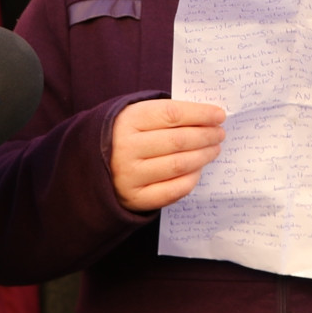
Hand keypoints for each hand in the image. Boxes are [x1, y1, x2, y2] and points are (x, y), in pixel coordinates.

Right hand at [110, 99, 225, 212]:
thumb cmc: (126, 135)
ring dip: (203, 156)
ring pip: (178, 165)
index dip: (200, 114)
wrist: (91, 166)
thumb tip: (209, 117)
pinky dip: (191, 179)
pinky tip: (198, 170)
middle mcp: (126, 148)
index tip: (219, 115)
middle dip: (206, 136)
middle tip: (220, 134)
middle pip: (178, 140)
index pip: (172, 114)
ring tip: (214, 149)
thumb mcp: (137, 115)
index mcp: (127, 120)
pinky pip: (172, 190)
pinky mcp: (135, 198)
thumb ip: (167, 114)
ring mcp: (129, 175)